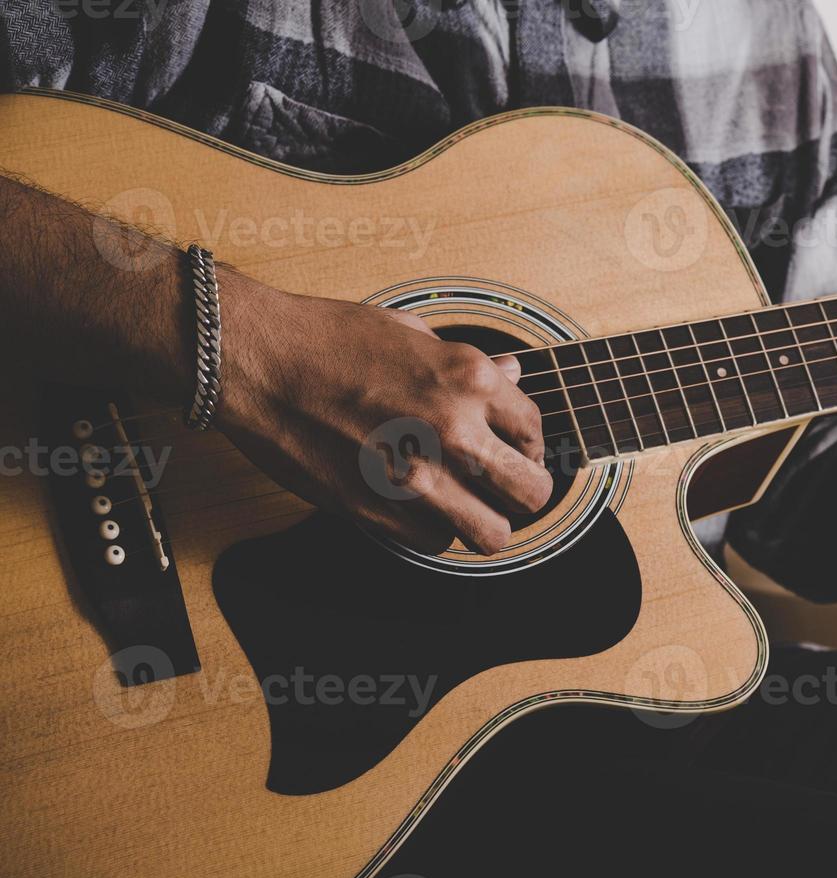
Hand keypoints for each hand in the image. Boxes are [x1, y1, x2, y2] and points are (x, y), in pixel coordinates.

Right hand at [214, 270, 552, 555]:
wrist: (258, 360)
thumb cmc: (327, 338)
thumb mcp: (412, 333)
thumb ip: (470, 366)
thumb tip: (511, 378)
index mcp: (467, 379)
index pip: (535, 431)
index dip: (527, 445)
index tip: (511, 448)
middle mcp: (452, 431)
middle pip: (531, 493)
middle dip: (523, 492)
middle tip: (503, 487)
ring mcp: (415, 476)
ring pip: (491, 535)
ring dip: (483, 522)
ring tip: (466, 506)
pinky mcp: (375, 508)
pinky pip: (433, 542)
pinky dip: (432, 530)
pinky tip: (418, 506)